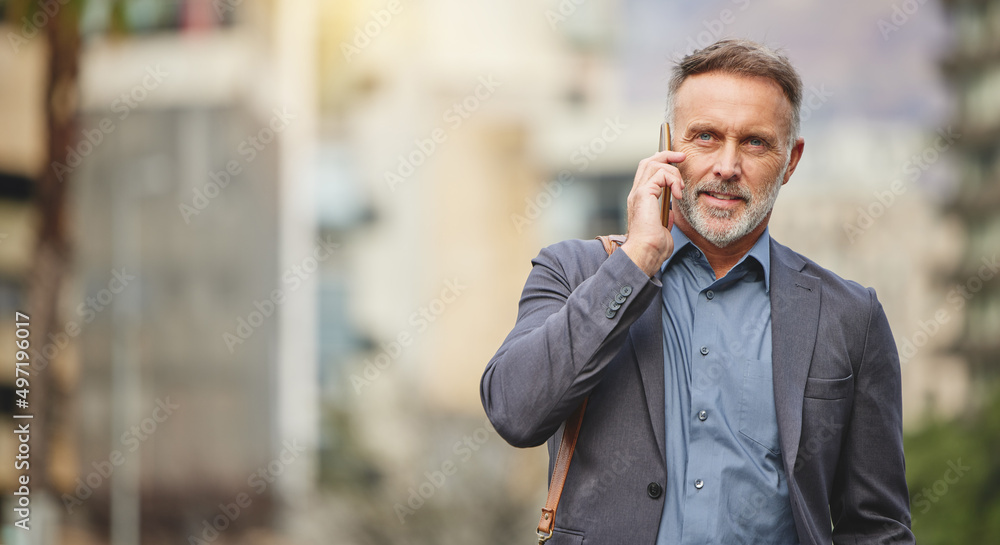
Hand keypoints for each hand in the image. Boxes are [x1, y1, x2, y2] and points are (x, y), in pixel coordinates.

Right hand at [620, 149, 685, 276]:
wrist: (646, 253)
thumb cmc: (653, 247)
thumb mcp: (663, 229)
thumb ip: (665, 218)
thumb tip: (671, 213)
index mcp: (639, 200)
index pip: (647, 172)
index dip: (662, 163)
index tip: (677, 163)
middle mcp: (636, 193)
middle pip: (648, 161)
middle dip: (666, 155)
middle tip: (682, 156)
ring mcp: (638, 192)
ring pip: (654, 164)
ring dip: (672, 171)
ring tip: (680, 188)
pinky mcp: (643, 194)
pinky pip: (660, 174)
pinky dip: (672, 180)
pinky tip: (678, 194)